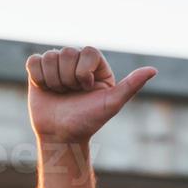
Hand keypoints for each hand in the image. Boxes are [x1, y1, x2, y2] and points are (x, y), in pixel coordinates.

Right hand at [27, 46, 156, 144]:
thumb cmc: (89, 121)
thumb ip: (131, 86)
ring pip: (50, 57)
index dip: (84, 71)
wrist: (62, 135)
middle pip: (66, 52)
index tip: (86, 88)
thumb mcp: (112, 104)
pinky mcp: (38, 70)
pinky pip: (34, 61)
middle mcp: (77, 61)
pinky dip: (39, 78)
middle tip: (73, 94)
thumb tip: (153, 70)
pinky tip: (47, 89)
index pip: (88, 51)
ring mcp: (57, 65)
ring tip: (61, 94)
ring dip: (54, 81)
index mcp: (96, 65)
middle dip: (69, 79)